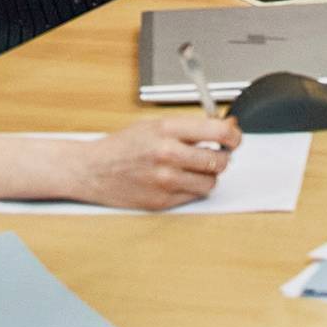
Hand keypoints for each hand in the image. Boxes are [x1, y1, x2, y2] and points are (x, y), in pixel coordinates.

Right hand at [71, 117, 240, 209]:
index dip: (234, 136)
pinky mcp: (161, 201)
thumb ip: (190, 127)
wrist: (92, 170)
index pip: (218, 132)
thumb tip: (226, 127)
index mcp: (167, 129)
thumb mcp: (155, 124)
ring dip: (209, 175)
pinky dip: (193, 188)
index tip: (235, 138)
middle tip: (217, 154)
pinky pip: (194, 196)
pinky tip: (180, 179)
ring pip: (211, 182)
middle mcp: (167, 154)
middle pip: (219, 160)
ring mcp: (164, 180)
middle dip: (223, 157)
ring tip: (196, 168)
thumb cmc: (123, 145)